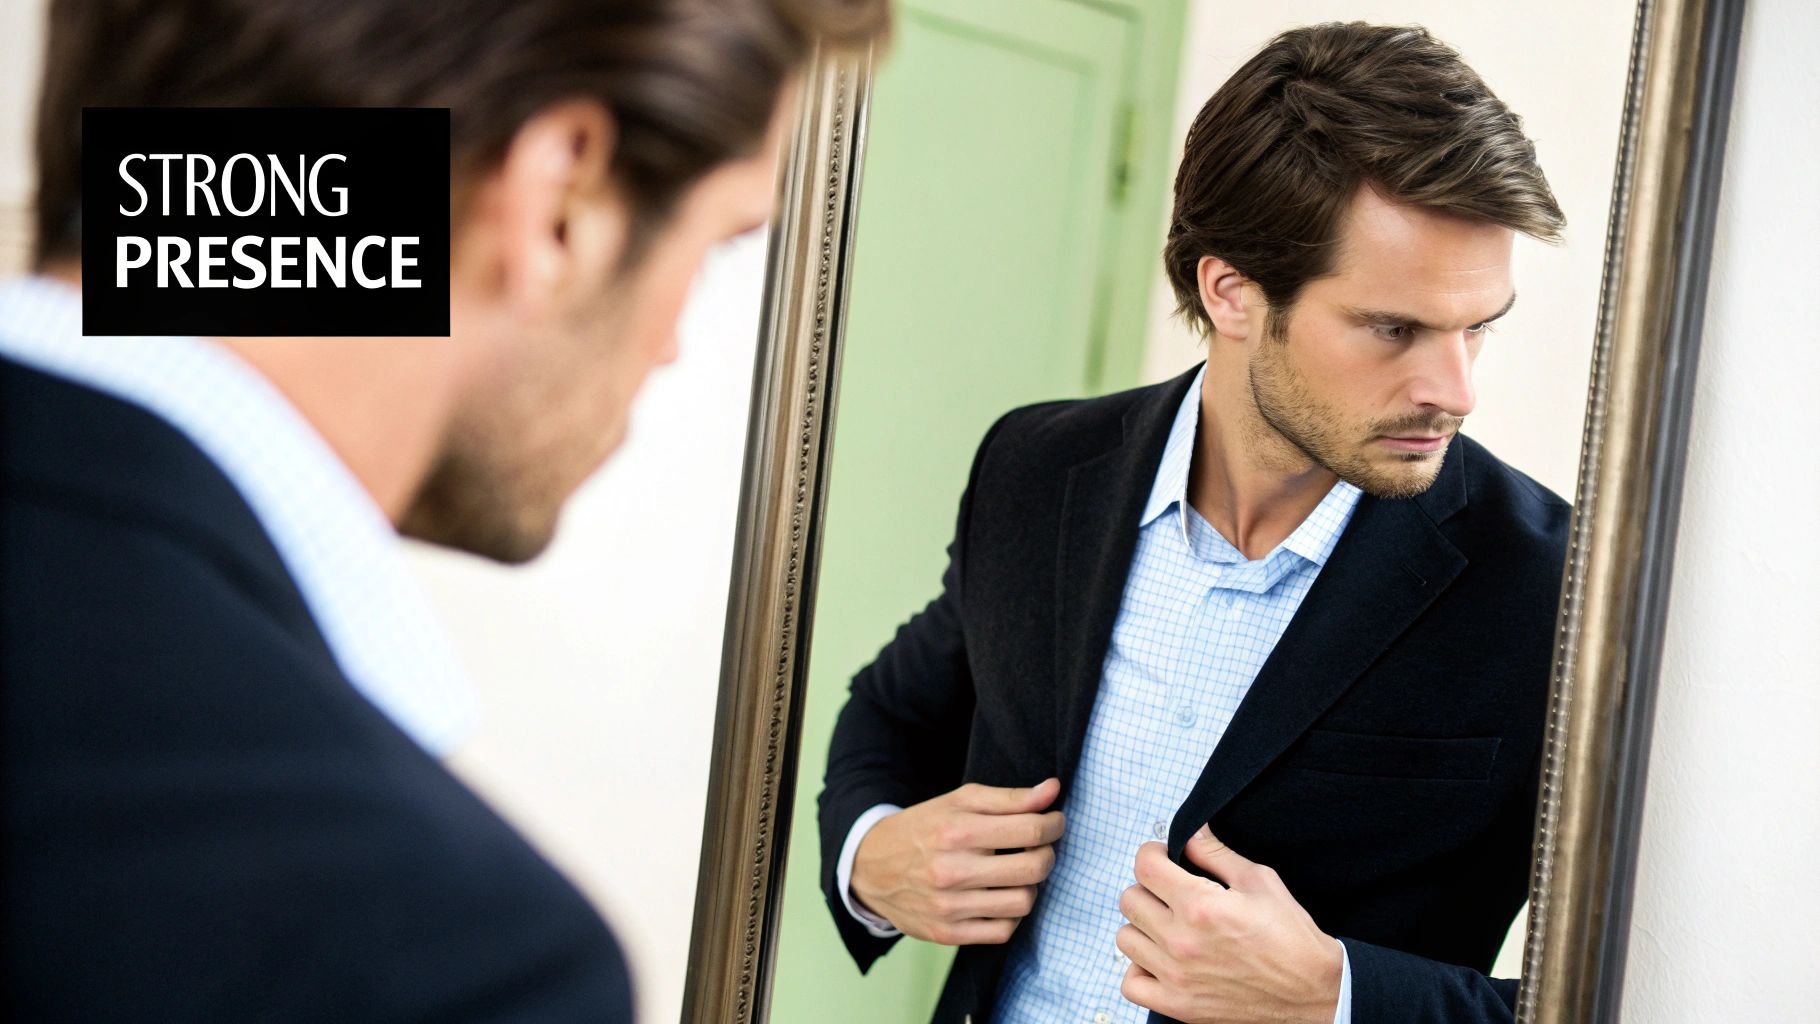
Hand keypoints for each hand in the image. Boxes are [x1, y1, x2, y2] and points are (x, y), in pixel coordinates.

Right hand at [850, 778, 1063, 944]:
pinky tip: (999, 896)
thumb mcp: (959, 802)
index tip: (1053, 822)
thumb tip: (1053, 789)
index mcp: (956, 831)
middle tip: (1039, 848)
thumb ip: (1009, 798)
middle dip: (1047, 855)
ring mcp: (949, 906)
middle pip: (1033, 869)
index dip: (1053, 825)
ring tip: (1016, 873)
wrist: (870, 866)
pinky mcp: (947, 933)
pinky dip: (1010, 914)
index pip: (1030, 831)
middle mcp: (952, 871)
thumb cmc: (923, 828)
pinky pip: (1003, 931)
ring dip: (1030, 886)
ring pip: (1023, 902)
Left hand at [1117, 826, 1343, 1023]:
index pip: (1144, 866)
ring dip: (1143, 926)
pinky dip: (1139, 969)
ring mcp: (1176, 977)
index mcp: (1201, 906)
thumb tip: (1191, 832)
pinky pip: (1131, 983)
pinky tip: (1160, 959)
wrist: (1313, 991)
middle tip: (1170, 892)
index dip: (1152, 853)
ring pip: (1125, 938)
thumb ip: (1216, 854)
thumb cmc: (1291, 936)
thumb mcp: (1260, 881)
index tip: (1165, 858)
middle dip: (1148, 887)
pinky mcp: (1178, 1005)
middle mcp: (1181, 941)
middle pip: (1129, 899)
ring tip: (1167, 925)